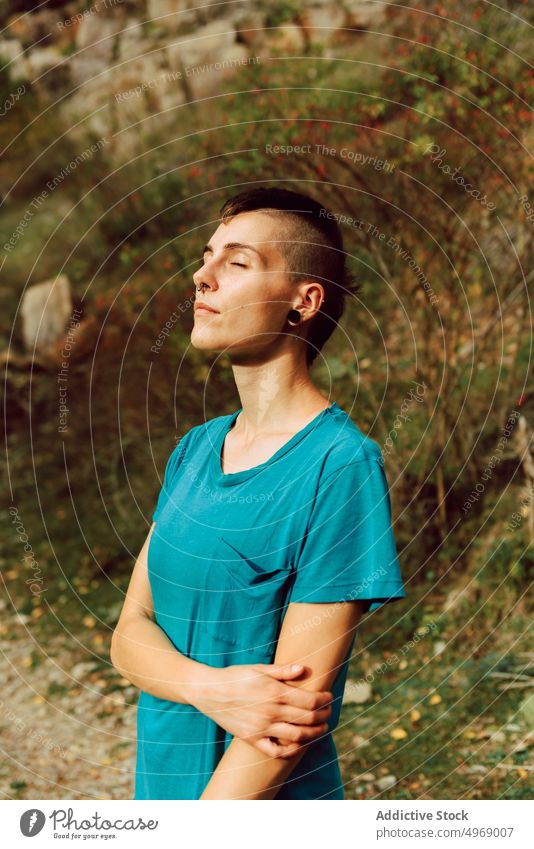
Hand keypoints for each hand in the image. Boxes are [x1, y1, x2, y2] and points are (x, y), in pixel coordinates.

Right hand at [191, 662, 332, 757]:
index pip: (310, 701)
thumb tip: (304, 669)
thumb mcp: (259, 668)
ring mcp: (261, 728)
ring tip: (320, 728)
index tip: (329, 698)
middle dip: (323, 717)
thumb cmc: (235, 676)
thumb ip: (283, 671)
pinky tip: (298, 744)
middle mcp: (270, 711)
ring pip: (297, 737)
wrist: (208, 691)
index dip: (324, 701)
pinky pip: (276, 751)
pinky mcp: (252, 739)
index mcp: (274, 692)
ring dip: (314, 734)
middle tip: (328, 713)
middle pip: (307, 719)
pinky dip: (291, 751)